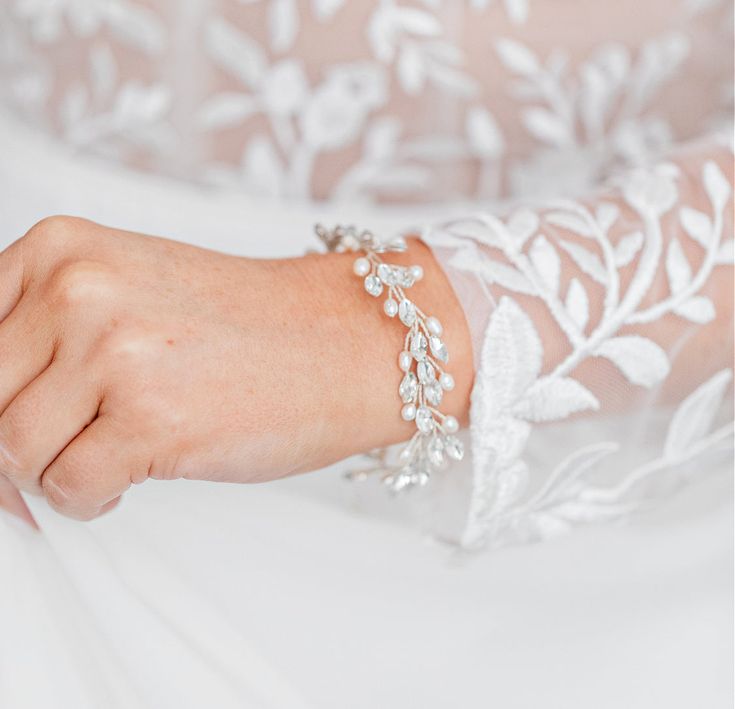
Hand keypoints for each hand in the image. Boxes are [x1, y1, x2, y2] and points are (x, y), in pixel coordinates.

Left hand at [0, 217, 471, 520]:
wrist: (346, 340)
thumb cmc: (251, 323)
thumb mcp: (130, 295)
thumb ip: (47, 340)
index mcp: (62, 248)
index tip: (25, 415)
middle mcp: (78, 290)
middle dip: (18, 440)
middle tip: (68, 446)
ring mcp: (114, 353)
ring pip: (12, 453)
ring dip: (58, 469)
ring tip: (114, 449)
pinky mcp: (151, 420)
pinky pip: (67, 490)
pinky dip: (93, 496)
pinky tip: (136, 470)